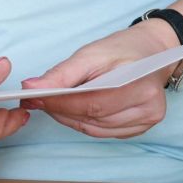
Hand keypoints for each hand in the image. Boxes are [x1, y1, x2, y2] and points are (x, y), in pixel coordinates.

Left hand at [20, 22, 172, 137]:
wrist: (150, 52)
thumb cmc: (120, 50)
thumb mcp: (89, 54)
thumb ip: (61, 74)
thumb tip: (31, 87)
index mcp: (137, 81)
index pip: (92, 102)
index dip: (59, 103)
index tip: (33, 98)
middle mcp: (148, 105)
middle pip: (93, 117)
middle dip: (60, 111)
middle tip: (36, 100)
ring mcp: (148, 119)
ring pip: (96, 129)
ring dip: (69, 119)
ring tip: (52, 104)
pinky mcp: (143, 128)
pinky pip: (104, 132)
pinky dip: (84, 123)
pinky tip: (72, 111)